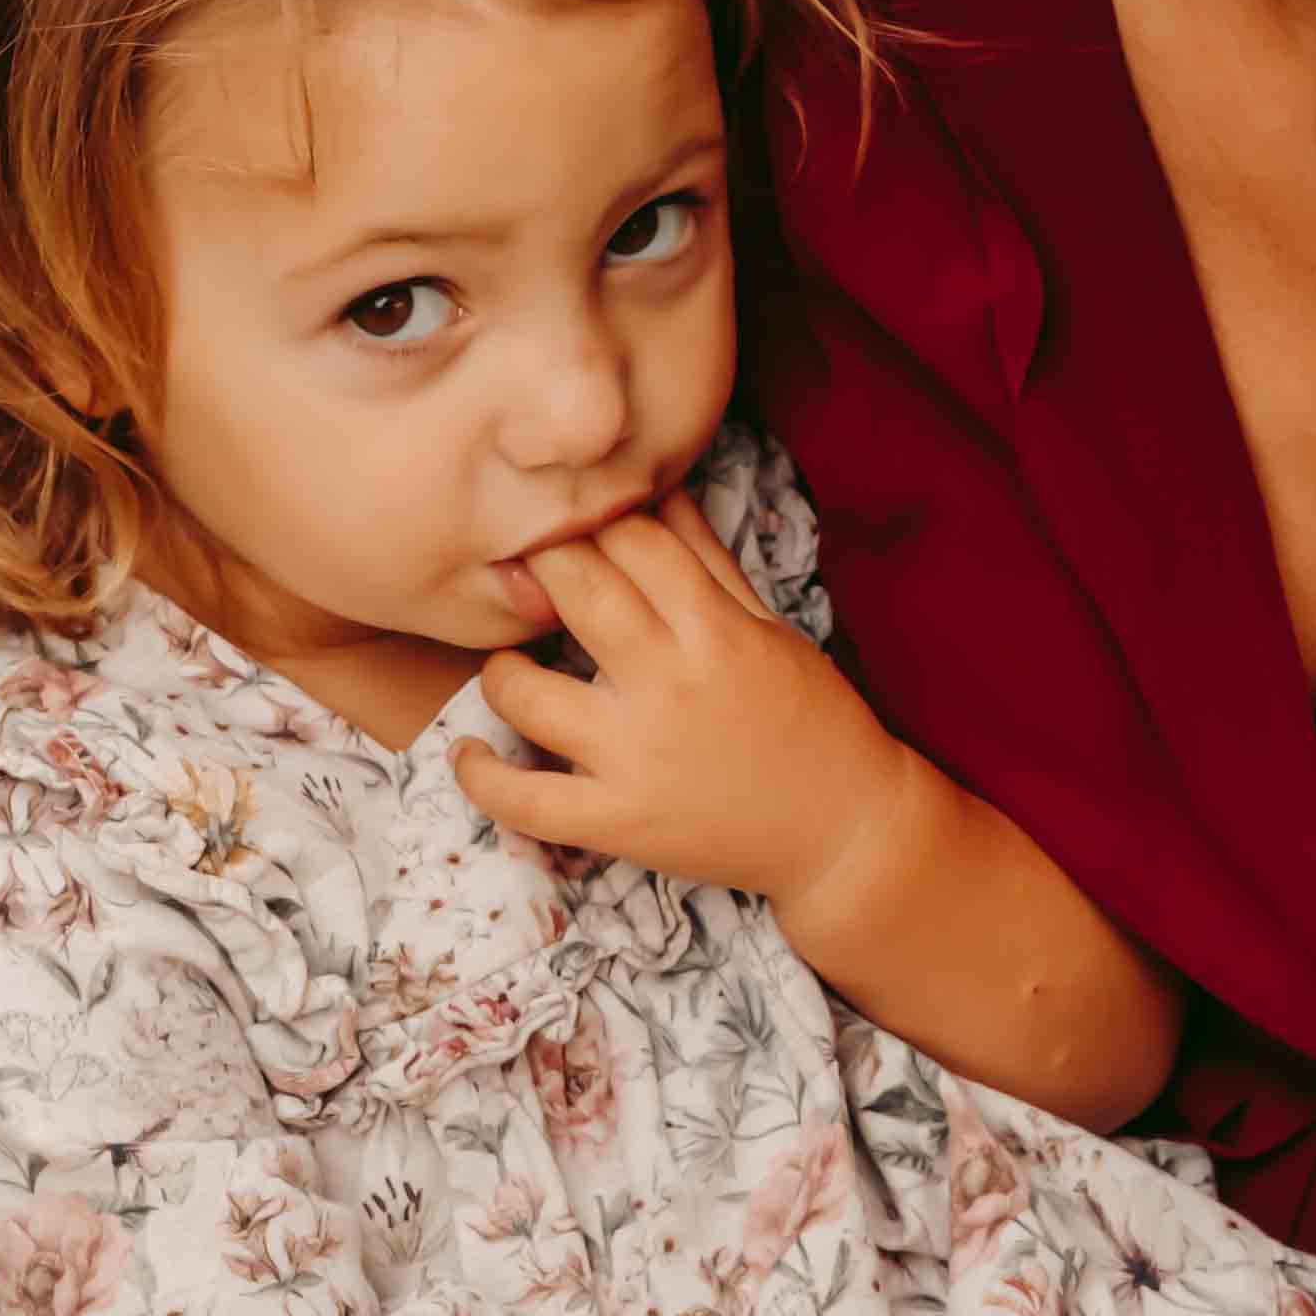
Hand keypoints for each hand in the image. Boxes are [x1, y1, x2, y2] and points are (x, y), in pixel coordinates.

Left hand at [453, 509, 904, 916]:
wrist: (843, 832)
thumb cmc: (811, 719)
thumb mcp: (768, 628)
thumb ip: (706, 559)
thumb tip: (660, 484)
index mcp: (715, 629)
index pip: (631, 538)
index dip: (589, 514)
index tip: (566, 516)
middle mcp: (670, 685)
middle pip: (574, 591)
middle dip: (534, 563)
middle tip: (515, 566)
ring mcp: (637, 757)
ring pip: (525, 693)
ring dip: (500, 668)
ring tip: (510, 665)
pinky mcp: (619, 822)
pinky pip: (524, 801)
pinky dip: (482, 776)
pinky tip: (472, 750)